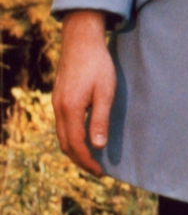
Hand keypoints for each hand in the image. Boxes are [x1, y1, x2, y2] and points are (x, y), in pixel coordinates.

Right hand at [52, 9, 114, 176]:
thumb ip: (99, 120)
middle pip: (65, 143)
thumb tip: (97, 146)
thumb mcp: (105, 93)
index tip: (101, 172)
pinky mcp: (58, 98)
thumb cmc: (98, 65)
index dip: (87, 161)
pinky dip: (70, 138)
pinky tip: (83, 139)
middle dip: (80, 160)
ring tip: (91, 159)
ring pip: (61, 135)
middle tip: (97, 171)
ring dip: (74, 150)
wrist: (80, 42)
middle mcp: (58, 108)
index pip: (76, 144)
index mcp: (70, 109)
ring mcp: (56, 103)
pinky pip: (61, 125)